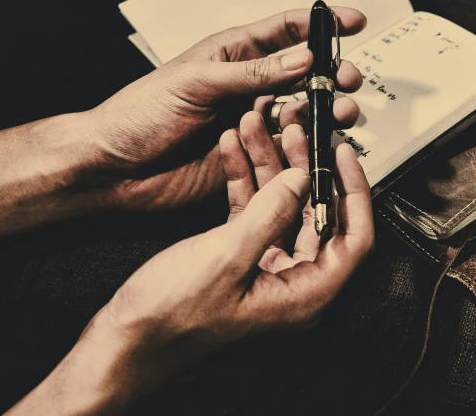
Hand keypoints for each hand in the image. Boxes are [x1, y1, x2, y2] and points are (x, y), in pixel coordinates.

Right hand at [6, 129, 373, 414]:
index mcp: (304, 297)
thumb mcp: (225, 260)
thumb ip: (269, 215)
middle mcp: (292, 286)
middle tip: (293, 132)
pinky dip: (245, 184)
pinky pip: (253, 216)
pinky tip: (233, 152)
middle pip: (315, 216)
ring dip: (269, 169)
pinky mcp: (239, 264)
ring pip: (282, 210)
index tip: (343, 156)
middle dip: (302, 168)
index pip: (354, 239)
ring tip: (256, 130)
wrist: (121, 345)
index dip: (354, 193)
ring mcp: (266, 274)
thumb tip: (301, 180)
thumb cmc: (169, 321)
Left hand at [89, 7, 365, 209]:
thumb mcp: (197, 82)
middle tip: (348, 79)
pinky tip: (315, 141)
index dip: (321, 23)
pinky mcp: (252, 155)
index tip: (352, 21)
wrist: (116, 168)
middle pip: (304, 73)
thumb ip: (253, 73)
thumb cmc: (140, 114)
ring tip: (340, 112)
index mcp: (233, 55)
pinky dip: (307, 143)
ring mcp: (252, 121)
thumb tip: (303, 57)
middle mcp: (248, 86)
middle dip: (332, 72)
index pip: (285, 31)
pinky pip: (289, 146)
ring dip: (326, 109)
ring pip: (302, 111)